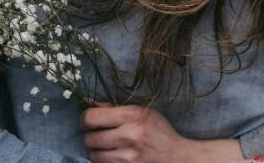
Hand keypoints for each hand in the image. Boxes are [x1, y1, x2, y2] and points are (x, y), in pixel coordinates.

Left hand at [81, 104, 245, 162]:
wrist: (177, 157)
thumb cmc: (159, 132)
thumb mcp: (143, 113)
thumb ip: (117, 108)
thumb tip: (92, 105)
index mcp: (131, 115)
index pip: (91, 117)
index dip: (86, 119)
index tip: (90, 121)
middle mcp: (128, 135)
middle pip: (89, 138)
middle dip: (91, 136)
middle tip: (98, 135)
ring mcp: (127, 156)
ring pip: (93, 155)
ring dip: (96, 151)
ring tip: (107, 147)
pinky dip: (104, 161)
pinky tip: (114, 155)